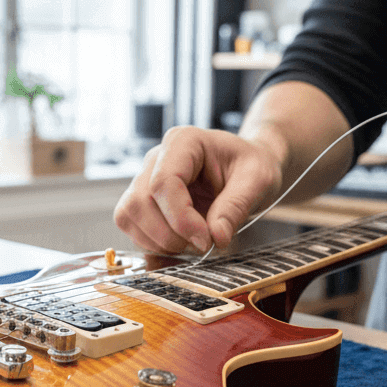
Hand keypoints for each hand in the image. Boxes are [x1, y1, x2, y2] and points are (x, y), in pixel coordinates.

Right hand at [114, 126, 282, 253]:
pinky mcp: (143, 199)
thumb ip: (236, 207)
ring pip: (129, 214)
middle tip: (203, 244)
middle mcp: (157, 158)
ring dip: (158, 240)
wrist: (247, 167)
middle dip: (169, 234)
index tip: (207, 240)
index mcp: (184, 142)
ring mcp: (145, 178)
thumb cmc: (252, 166)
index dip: (181, 219)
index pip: (163, 183)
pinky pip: (132, 225)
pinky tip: (181, 243)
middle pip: (140, 201)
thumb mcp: (257, 180)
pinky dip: (153, 243)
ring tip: (193, 243)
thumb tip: (215, 238)